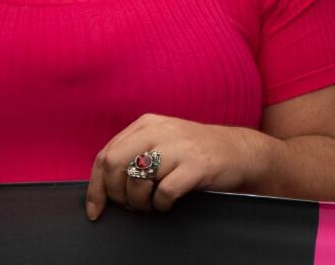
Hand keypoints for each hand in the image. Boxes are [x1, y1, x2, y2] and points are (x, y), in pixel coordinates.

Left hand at [86, 114, 268, 218]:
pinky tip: (170, 202)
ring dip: (140, 203)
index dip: (96, 187)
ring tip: (153, 203)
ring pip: (136, 182)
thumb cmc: (194, 153)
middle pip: (114, 165)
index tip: (96, 210)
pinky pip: (163, 194)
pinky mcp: (195, 165)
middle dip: (116, 194)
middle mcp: (159, 131)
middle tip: (132, 205)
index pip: (105, 155)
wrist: (239, 151)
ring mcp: (178, 147)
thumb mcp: (162, 141)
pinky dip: (161, 205)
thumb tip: (101, 187)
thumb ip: (133, 153)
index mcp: (146, 124)